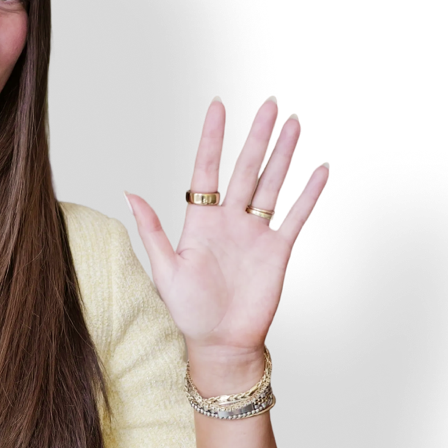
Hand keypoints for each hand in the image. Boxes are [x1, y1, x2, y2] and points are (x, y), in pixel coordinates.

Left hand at [123, 95, 329, 356]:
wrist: (221, 343)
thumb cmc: (189, 311)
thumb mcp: (163, 269)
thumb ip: (151, 229)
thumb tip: (128, 193)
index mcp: (201, 220)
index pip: (207, 168)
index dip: (213, 137)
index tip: (219, 106)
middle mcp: (230, 219)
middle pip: (246, 167)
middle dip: (259, 135)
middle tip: (271, 104)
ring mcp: (255, 232)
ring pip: (272, 183)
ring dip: (284, 154)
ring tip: (294, 124)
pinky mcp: (277, 250)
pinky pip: (296, 215)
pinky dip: (308, 193)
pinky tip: (319, 169)